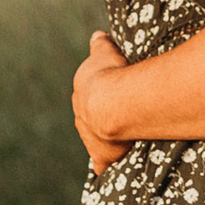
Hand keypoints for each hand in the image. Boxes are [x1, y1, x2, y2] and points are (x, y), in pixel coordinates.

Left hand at [73, 29, 132, 169]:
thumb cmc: (112, 74)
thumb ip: (100, 43)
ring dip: (106, 141)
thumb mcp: (104, 52)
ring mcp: (90, 138)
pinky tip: (110, 170)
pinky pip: (102, 165)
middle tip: (119, 118)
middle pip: (89, 120)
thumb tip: (97, 34)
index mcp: (82, 94)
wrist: (112, 102)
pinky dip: (106, 167)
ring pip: (95, 141)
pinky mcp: (102, 157)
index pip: (88, 97)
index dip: (101, 97)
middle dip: (100, 119)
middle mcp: (81, 117)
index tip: (111, 97)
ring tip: (123, 140)